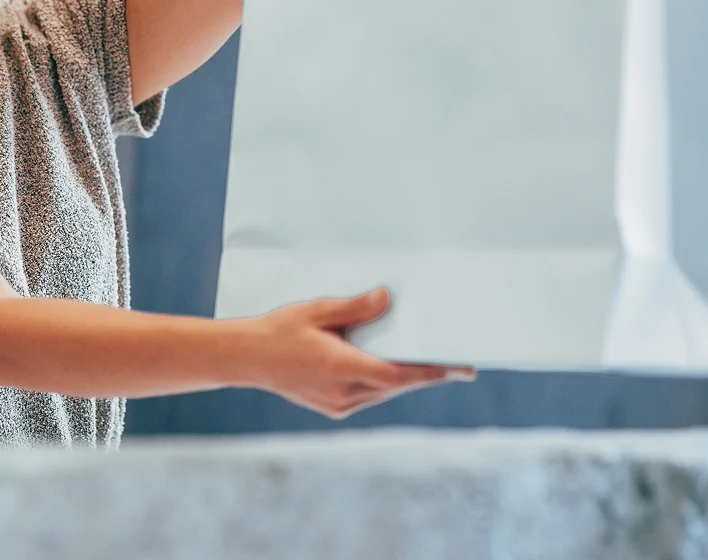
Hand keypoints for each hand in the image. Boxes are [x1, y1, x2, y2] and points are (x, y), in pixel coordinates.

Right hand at [245, 287, 474, 418]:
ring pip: (383, 393)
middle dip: (424, 374)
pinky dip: (383, 383)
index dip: (431, 372)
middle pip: (396, 385)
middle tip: (456, 364)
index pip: (397, 374)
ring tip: (428, 363)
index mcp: (341, 367)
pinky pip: (369, 396)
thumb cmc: (280, 329)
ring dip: (404, 378)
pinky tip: (389, 368)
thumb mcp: (317, 310)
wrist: (247, 358)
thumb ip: (355, 308)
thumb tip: (387, 299)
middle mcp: (343, 393)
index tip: (459, 370)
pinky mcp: (333, 408)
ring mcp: (338, 405)